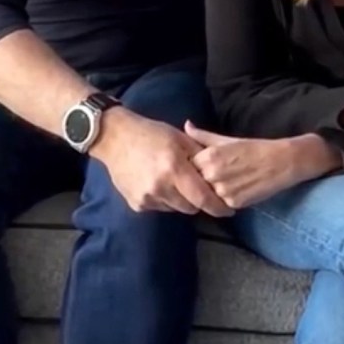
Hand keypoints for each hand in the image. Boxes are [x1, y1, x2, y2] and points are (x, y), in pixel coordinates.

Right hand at [90, 108, 232, 217]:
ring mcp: (147, 198)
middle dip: (198, 200)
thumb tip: (220, 173)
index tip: (229, 210)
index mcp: (174, 168)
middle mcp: (160, 187)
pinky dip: (165, 199)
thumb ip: (201, 156)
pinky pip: (160, 207)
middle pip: (191, 206)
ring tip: (176, 181)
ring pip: (175, 208)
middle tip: (199, 188)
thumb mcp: (180, 138)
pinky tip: (159, 183)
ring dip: (181, 200)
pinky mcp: (136, 204)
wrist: (114, 138)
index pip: (202, 197)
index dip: (218, 207)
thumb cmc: (151, 134)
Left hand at [185, 124, 340, 207]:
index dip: (194, 167)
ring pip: (208, 196)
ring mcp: (222, 191)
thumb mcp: (226, 140)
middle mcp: (212, 175)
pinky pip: (221, 205)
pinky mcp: (233, 203)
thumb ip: (203, 136)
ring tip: (229, 182)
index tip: (203, 166)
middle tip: (219, 175)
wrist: (281, 161)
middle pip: (196, 183)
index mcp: (208, 156)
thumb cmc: (254, 148)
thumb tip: (186, 125)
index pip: (187, 167)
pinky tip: (237, 190)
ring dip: (213, 192)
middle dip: (202, 181)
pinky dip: (226, 199)